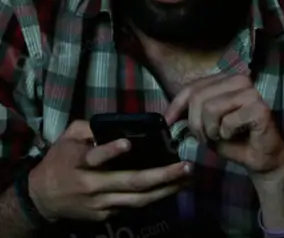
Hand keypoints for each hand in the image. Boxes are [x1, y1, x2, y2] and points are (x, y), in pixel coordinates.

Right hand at [27, 120, 191, 223]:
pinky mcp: (104, 215)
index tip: (127, 143)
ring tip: (187, 178)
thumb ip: (89, 127)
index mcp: (79, 163)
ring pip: (138, 199)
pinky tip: (172, 189)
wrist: (41, 198)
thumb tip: (116, 122)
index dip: (110, 151)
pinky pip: (133, 206)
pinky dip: (154, 198)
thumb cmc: (59, 162)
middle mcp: (91, 185)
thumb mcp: (67, 138)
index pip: (95, 157)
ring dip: (166, 190)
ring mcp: (99, 203)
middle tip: (185, 166)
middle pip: (130, 182)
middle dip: (161, 175)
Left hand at [166, 74, 283, 176]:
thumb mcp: (206, 124)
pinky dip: (227, 135)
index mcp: (228, 79)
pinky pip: (228, 122)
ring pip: (211, 108)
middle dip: (196, 124)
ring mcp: (252, 93)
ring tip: (221, 136)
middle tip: (206, 137)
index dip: (176, 106)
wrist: (260, 158)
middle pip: (199, 97)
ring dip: (211, 130)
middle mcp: (241, 80)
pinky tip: (238, 136)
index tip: (168, 123)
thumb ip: (192, 113)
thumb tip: (169, 115)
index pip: (193, 87)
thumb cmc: (234, 141)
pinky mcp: (260, 109)